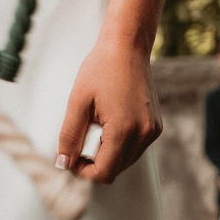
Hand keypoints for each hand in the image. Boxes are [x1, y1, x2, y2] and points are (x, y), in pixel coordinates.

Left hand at [58, 38, 160, 182]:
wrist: (127, 46)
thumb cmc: (101, 68)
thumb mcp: (78, 101)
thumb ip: (69, 136)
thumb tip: (62, 163)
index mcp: (124, 130)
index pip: (104, 173)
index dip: (83, 172)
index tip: (70, 157)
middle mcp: (144, 134)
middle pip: (115, 169)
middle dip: (94, 163)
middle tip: (78, 141)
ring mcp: (153, 131)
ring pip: (126, 161)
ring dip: (107, 154)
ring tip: (94, 127)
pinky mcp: (156, 126)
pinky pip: (135, 148)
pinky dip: (120, 145)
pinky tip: (109, 123)